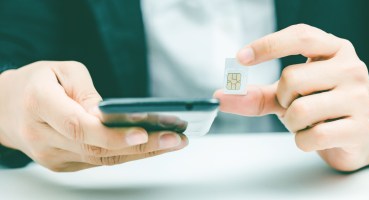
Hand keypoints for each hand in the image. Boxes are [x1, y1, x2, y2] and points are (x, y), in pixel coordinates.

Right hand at [0, 61, 187, 171]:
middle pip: (97, 149)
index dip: (112, 134)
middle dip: (141, 147)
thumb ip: (88, 93)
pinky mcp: (61, 164)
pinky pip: (98, 162)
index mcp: (39, 105)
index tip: (143, 133)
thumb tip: (116, 115)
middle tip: (174, 139)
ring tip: (171, 142)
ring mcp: (51, 156)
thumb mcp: (61, 71)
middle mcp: (42, 137)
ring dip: (141, 153)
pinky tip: (150, 146)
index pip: (79, 126)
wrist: (6, 108)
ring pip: (102, 160)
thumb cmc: (35, 83)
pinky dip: (126, 155)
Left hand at [214, 24, 368, 170]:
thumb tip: (220, 96)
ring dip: (292, 122)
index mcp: (333, 49)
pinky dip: (303, 141)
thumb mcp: (286, 95)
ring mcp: (358, 97)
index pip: (300, 36)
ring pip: (300, 110)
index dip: (267, 45)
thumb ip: (254, 94)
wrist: (351, 136)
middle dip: (282, 99)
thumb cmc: (317, 107)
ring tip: (308, 121)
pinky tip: (315, 136)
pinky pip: (314, 136)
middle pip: (291, 78)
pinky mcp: (359, 127)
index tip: (240, 58)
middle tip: (296, 104)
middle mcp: (350, 67)